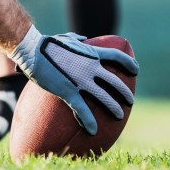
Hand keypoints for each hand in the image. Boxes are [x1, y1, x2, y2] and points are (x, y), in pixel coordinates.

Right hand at [9, 27, 138, 134]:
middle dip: (125, 92)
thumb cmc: (47, 43)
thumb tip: (82, 38)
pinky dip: (89, 122)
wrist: (33, 51)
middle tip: (130, 101)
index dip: (129, 63)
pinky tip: (93, 131)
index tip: (136, 70)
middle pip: (115, 81)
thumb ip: (76, 39)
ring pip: (104, 97)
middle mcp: (91, 67)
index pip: (117, 56)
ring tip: (119, 116)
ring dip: (114, 108)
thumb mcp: (66, 38)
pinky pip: (82, 110)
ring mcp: (81, 80)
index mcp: (91, 53)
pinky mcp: (69, 91)